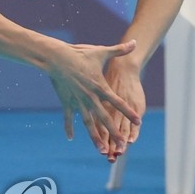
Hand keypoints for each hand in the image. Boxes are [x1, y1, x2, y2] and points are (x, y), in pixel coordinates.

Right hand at [46, 40, 140, 155]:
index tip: (138, 121)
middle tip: (122, 145)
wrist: (56, 57)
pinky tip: (70, 138)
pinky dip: (69, 127)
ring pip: (88, 122)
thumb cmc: (79, 54)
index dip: (128, 112)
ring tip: (101, 150)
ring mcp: (77, 101)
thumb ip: (119, 50)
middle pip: (105, 118)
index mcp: (100, 86)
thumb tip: (135, 43)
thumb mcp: (100, 52)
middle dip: (114, 133)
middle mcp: (90, 97)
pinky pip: (68, 117)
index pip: (118, 102)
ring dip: (95, 137)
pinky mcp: (66, 101)